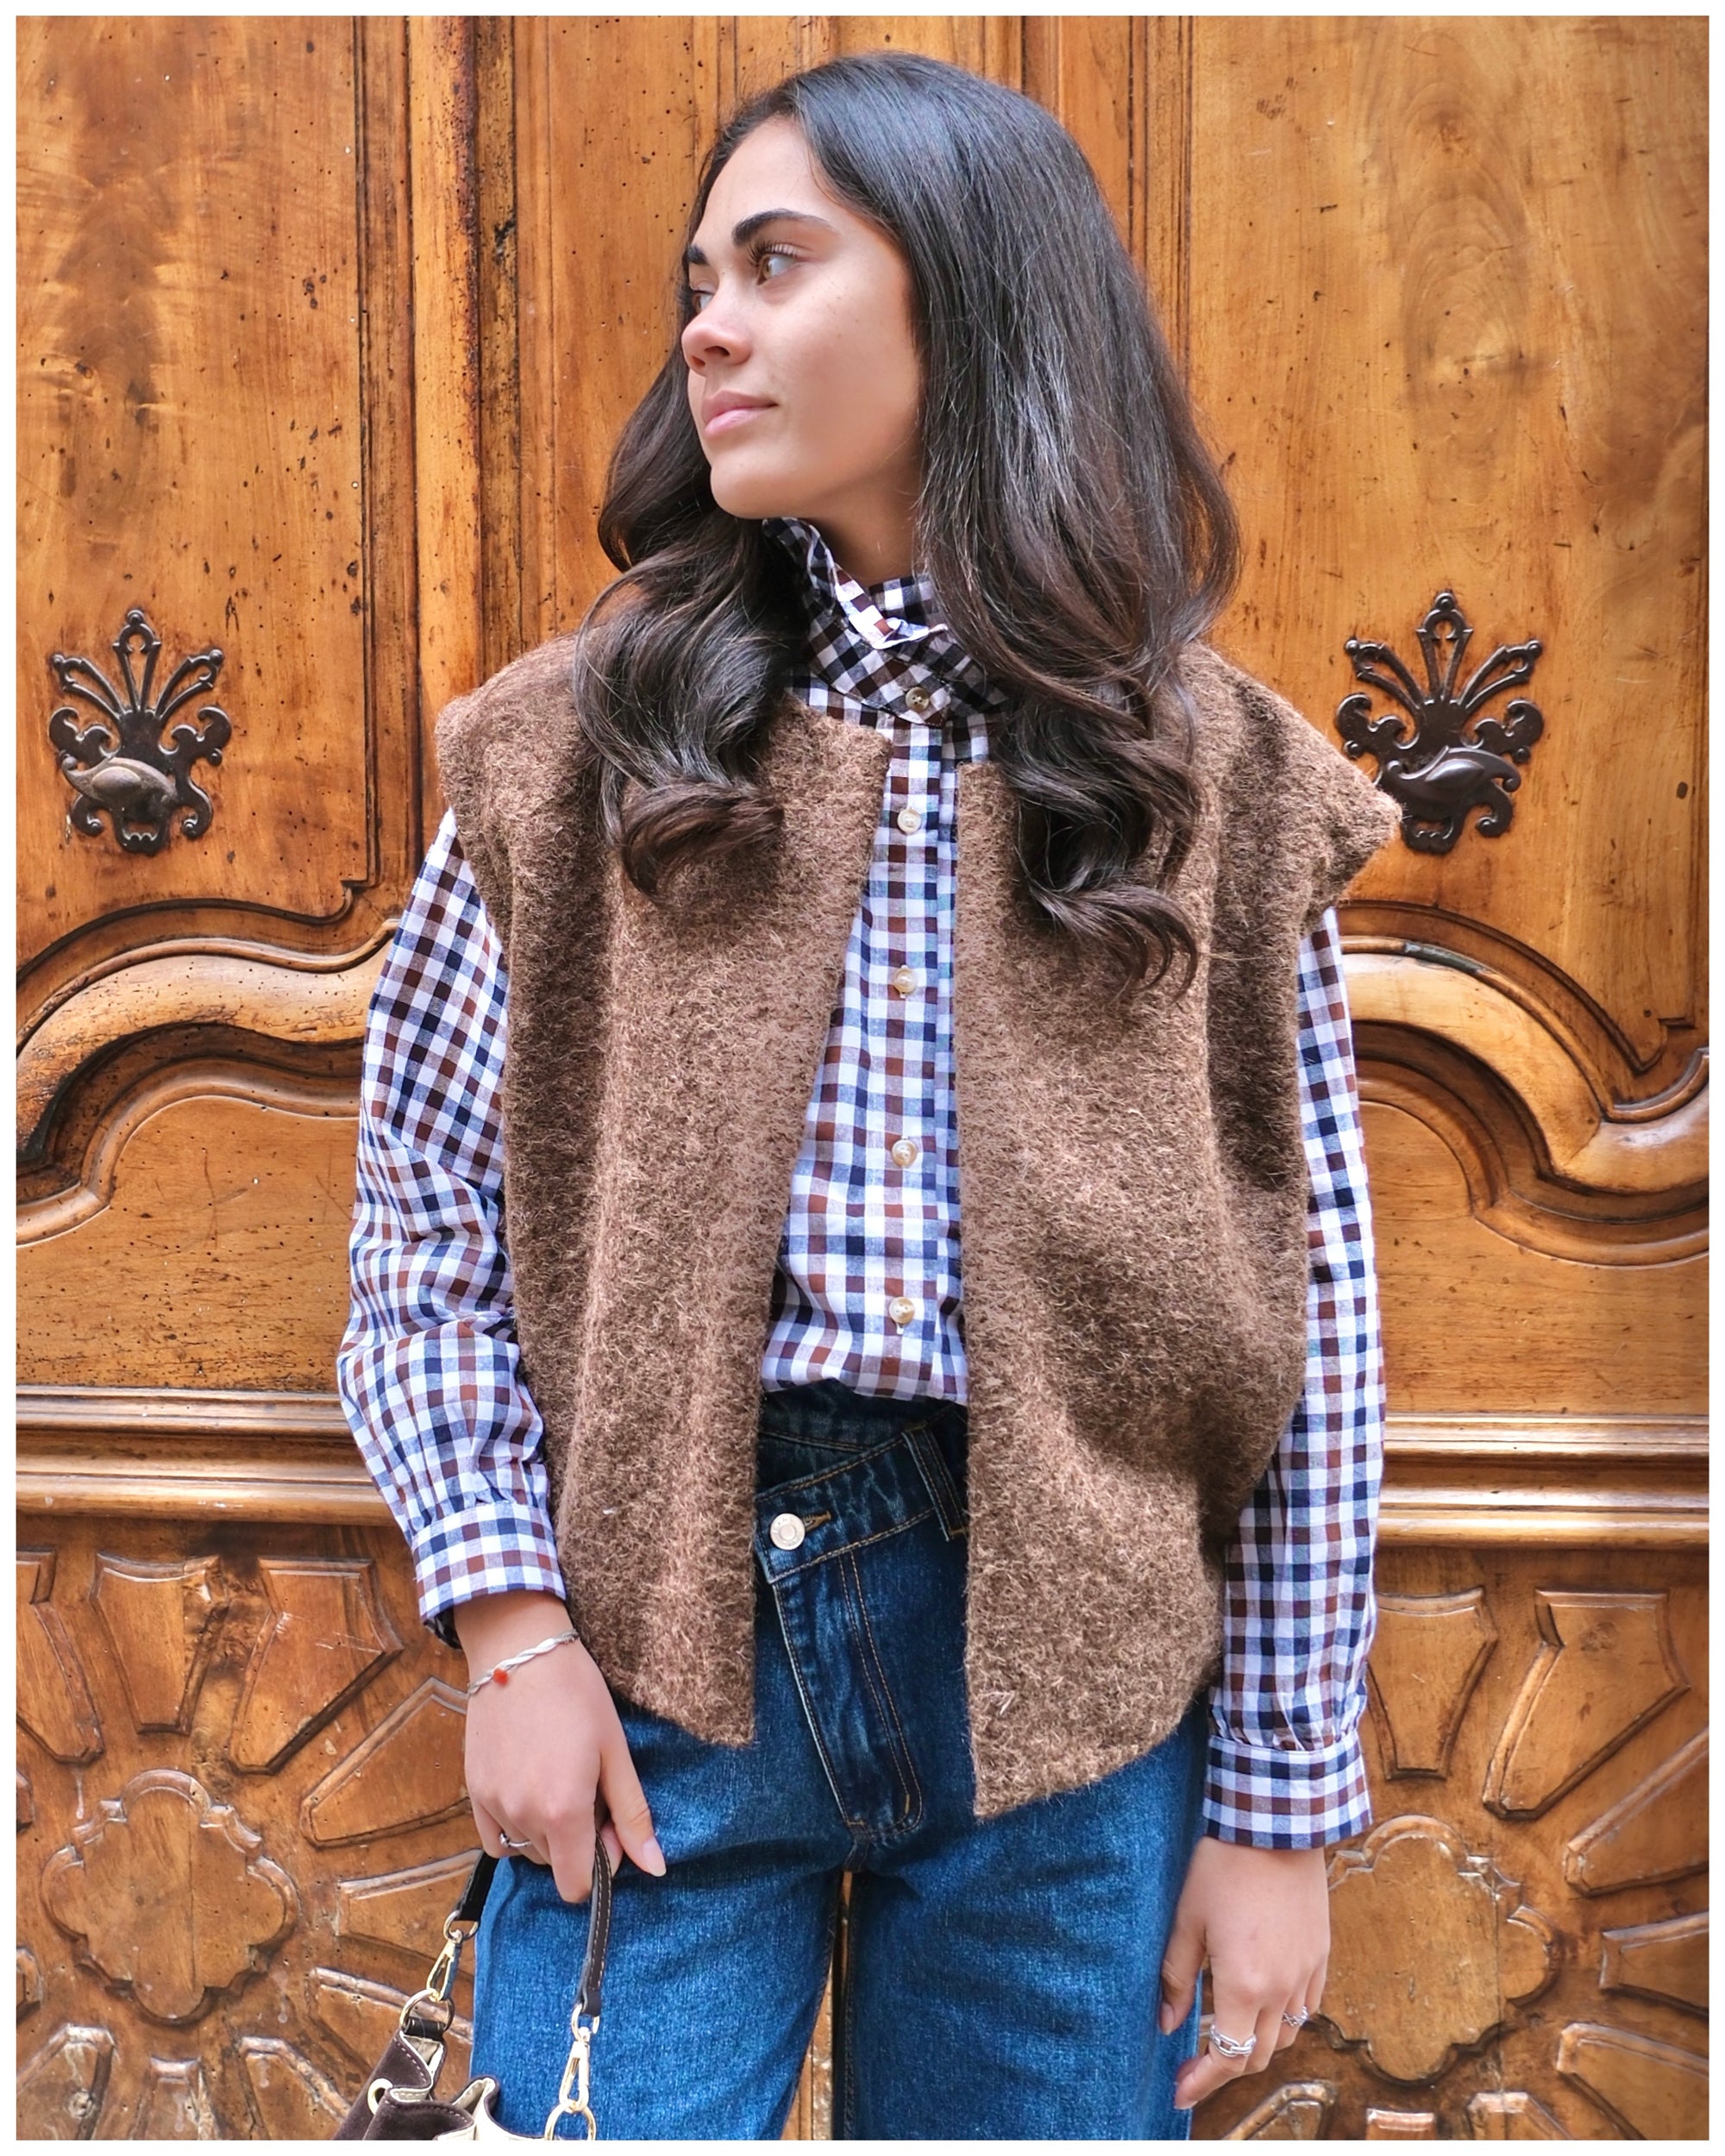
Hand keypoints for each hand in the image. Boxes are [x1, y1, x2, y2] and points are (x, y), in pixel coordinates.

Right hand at [455, 1590, 666, 1903]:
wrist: (520, 1650)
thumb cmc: (578, 1694)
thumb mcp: (615, 1751)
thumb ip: (632, 1816)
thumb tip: (655, 1869)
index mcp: (564, 1812)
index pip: (576, 1886)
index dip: (599, 1864)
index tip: (606, 1824)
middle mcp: (523, 1817)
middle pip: (554, 1864)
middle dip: (575, 1840)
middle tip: (585, 1787)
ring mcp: (493, 1806)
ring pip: (526, 1850)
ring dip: (545, 1832)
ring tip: (556, 1778)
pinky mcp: (473, 1791)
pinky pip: (495, 1838)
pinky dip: (514, 1827)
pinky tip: (528, 1788)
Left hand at [1159, 1835, 1327, 2111]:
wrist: (1277, 1824)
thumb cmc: (1223, 1866)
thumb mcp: (1186, 1920)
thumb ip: (1176, 1978)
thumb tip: (1168, 2025)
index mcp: (1243, 1985)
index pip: (1225, 2057)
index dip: (1202, 2082)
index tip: (1180, 2092)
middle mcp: (1281, 1989)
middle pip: (1257, 2055)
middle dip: (1225, 2069)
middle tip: (1196, 2066)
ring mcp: (1306, 1973)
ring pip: (1286, 2035)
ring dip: (1256, 2045)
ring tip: (1228, 2035)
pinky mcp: (1321, 1955)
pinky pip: (1307, 2006)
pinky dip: (1286, 2018)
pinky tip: (1264, 2006)